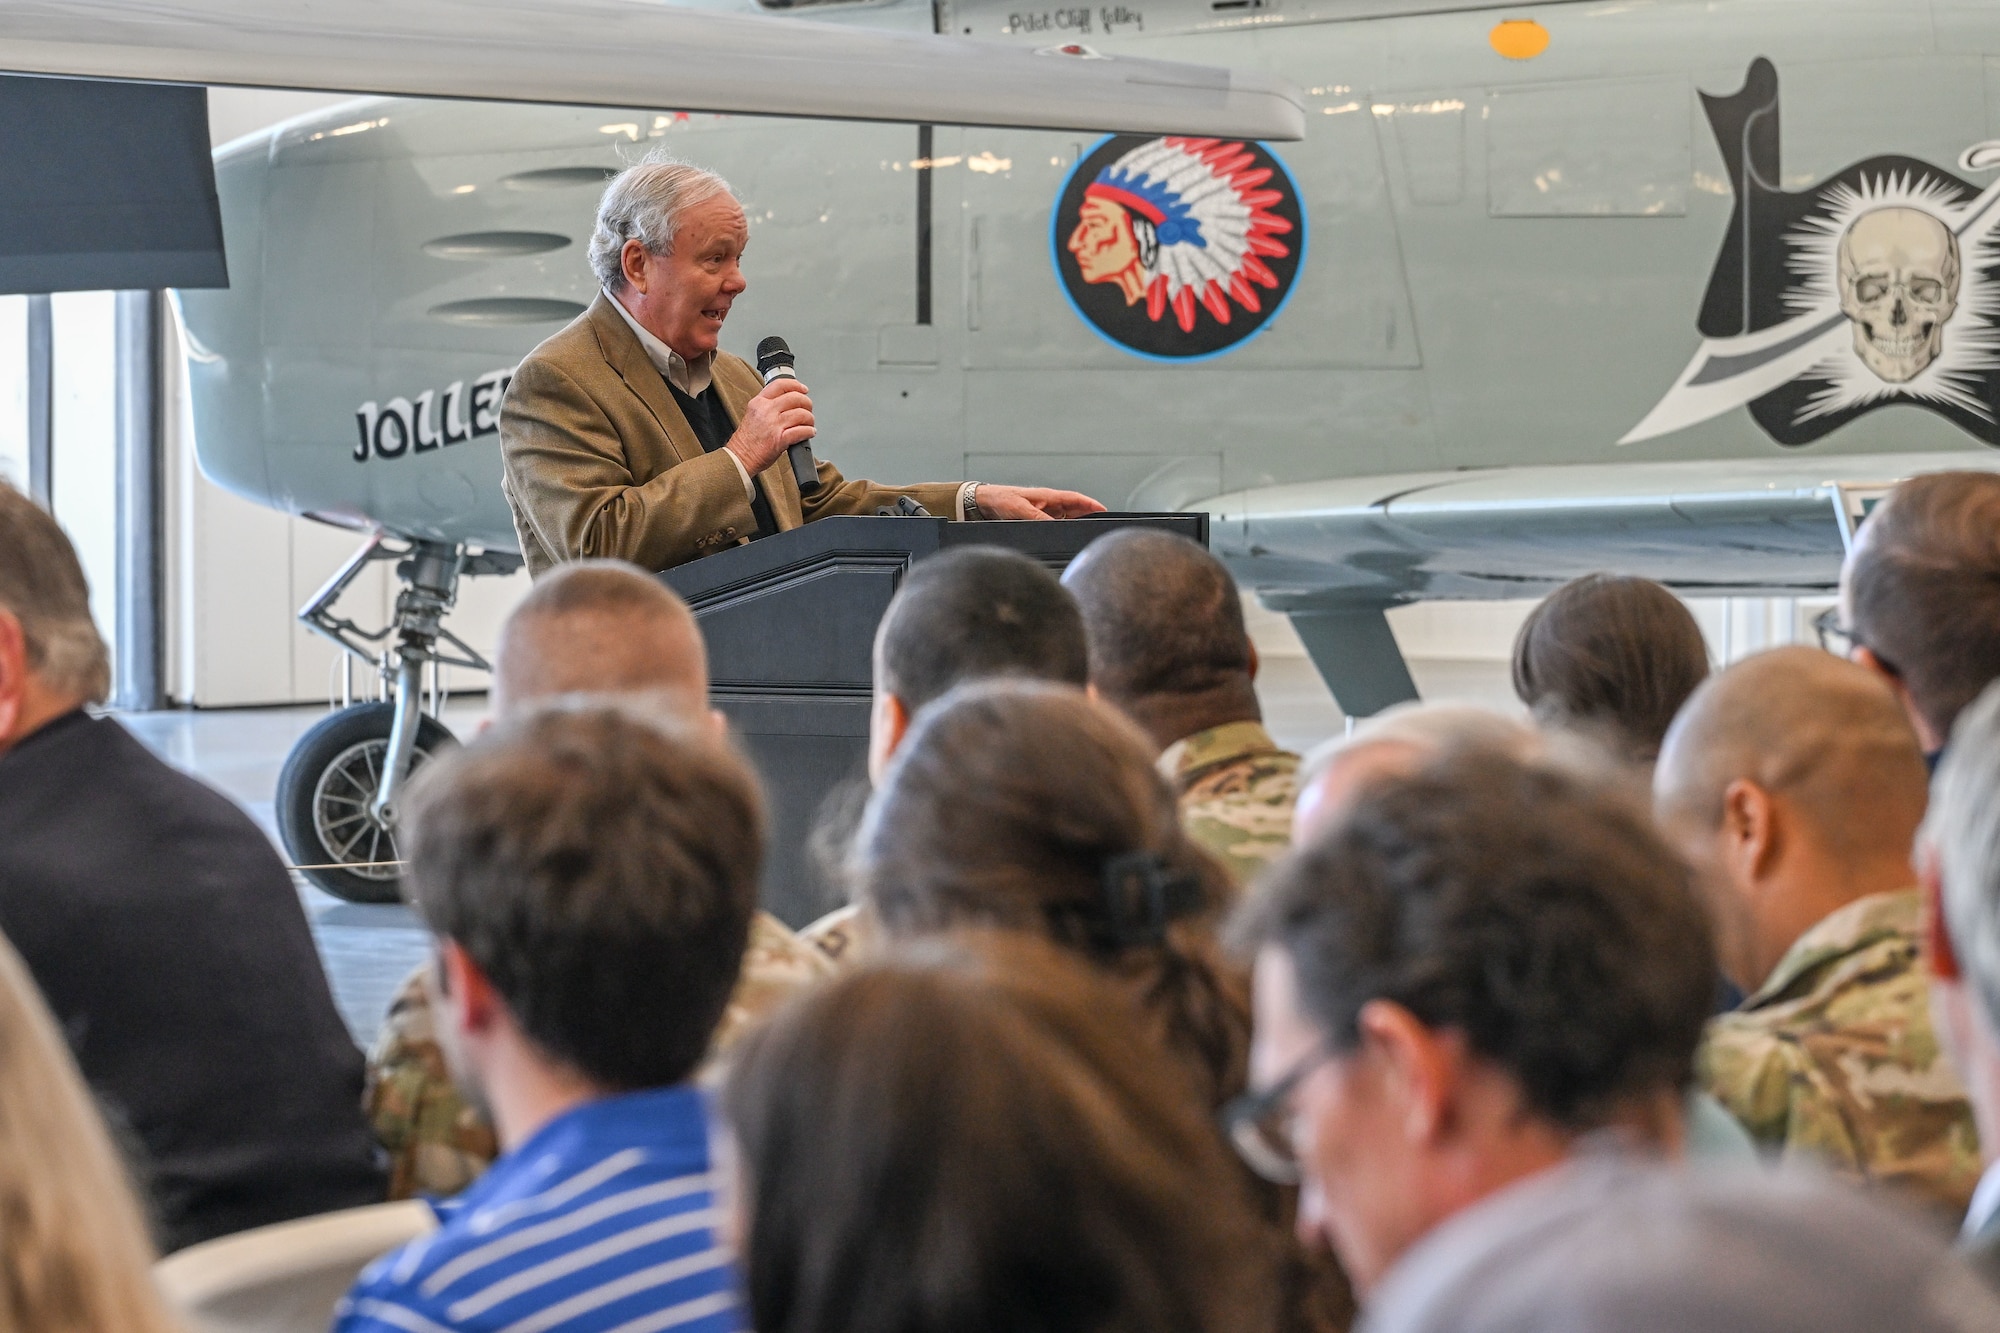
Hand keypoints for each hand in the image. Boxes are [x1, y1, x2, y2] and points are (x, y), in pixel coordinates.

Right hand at [724, 376, 814, 475]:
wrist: (740, 457)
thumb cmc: (747, 440)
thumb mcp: (754, 414)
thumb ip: (769, 406)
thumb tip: (789, 402)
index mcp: (759, 402)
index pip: (780, 385)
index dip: (795, 385)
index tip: (803, 389)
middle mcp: (766, 411)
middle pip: (794, 398)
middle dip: (806, 403)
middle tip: (808, 409)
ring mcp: (773, 425)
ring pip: (801, 414)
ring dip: (809, 419)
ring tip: (809, 423)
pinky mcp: (780, 439)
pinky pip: (802, 431)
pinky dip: (809, 431)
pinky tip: (809, 432)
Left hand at [975, 485, 1107, 520]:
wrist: (985, 502)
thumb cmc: (1002, 499)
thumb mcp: (1021, 509)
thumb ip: (1039, 518)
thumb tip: (1055, 527)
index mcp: (1048, 496)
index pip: (1075, 498)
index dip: (1091, 504)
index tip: (1104, 509)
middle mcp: (1049, 502)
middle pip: (1075, 508)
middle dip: (1088, 514)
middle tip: (1101, 523)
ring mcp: (1044, 510)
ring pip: (1066, 517)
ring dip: (1077, 522)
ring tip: (1087, 530)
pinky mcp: (1037, 517)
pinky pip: (1056, 523)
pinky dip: (1063, 528)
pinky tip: (1066, 534)